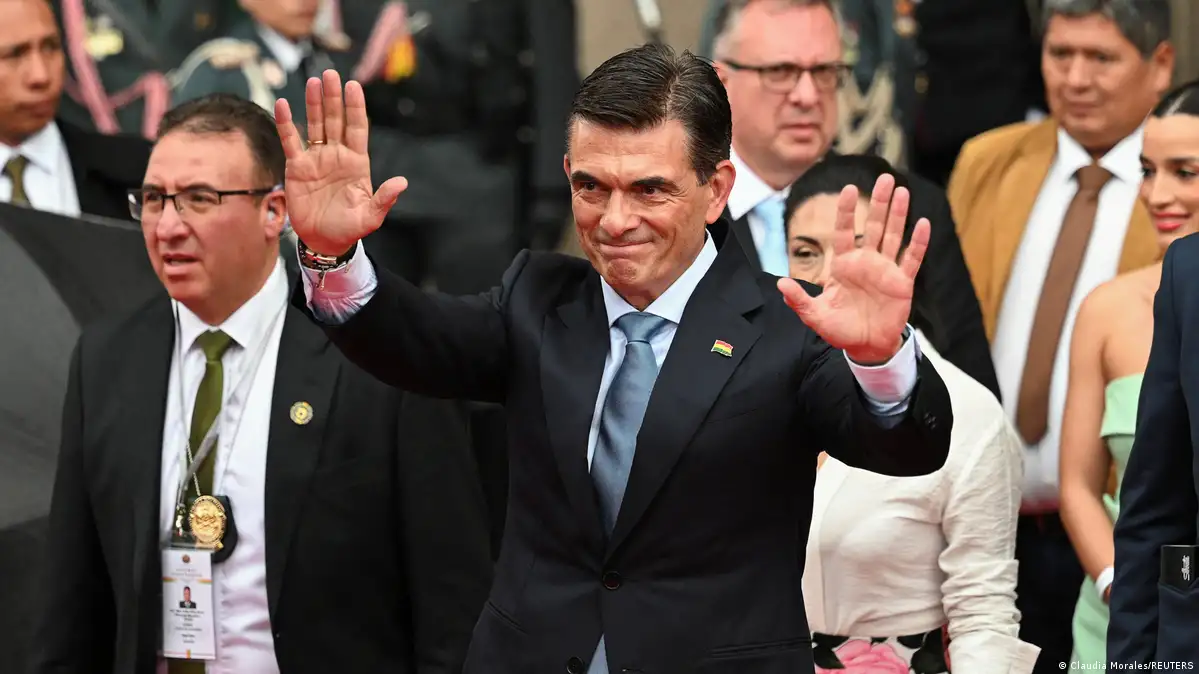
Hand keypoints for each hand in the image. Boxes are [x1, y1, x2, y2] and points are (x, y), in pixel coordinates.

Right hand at [275, 69, 408, 256]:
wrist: (324, 242)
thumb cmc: (349, 229)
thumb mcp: (371, 216)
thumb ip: (384, 198)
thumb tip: (402, 183)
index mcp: (357, 163)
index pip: (357, 129)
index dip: (355, 108)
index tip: (353, 86)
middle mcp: (337, 156)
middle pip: (336, 120)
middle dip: (333, 98)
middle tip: (330, 74)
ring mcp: (317, 159)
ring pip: (315, 125)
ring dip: (314, 104)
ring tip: (312, 82)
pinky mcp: (297, 167)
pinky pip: (291, 141)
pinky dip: (286, 124)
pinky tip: (283, 105)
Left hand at [777, 174, 929, 364]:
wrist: (866, 347)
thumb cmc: (840, 330)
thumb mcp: (815, 315)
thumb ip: (799, 300)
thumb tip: (780, 284)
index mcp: (844, 266)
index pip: (844, 232)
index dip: (847, 211)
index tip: (849, 188)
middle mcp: (866, 263)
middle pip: (874, 226)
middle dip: (879, 202)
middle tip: (885, 177)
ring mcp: (885, 270)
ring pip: (893, 236)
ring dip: (898, 214)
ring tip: (903, 191)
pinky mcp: (902, 283)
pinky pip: (912, 259)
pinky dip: (918, 242)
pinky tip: (923, 223)